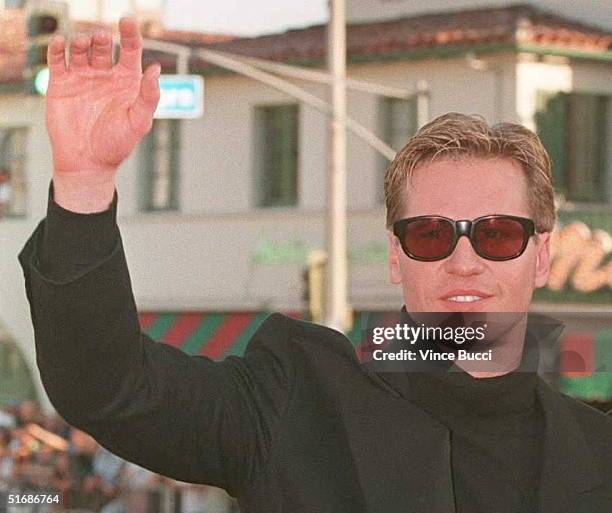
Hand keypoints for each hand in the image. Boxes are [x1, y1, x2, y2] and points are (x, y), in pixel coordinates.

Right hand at [46, 17, 159, 177]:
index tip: (127, 21)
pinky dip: (58, 47)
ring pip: (81, 47)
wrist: (86, 163)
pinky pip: (58, 58)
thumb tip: (155, 68)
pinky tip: (62, 43)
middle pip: (104, 45)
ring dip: (82, 40)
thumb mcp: (138, 122)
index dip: (130, 33)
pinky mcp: (61, 82)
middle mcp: (106, 75)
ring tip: (83, 45)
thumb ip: (148, 96)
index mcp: (127, 81)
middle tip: (102, 39)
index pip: (130, 49)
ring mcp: (83, 77)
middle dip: (102, 37)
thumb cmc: (116, 145)